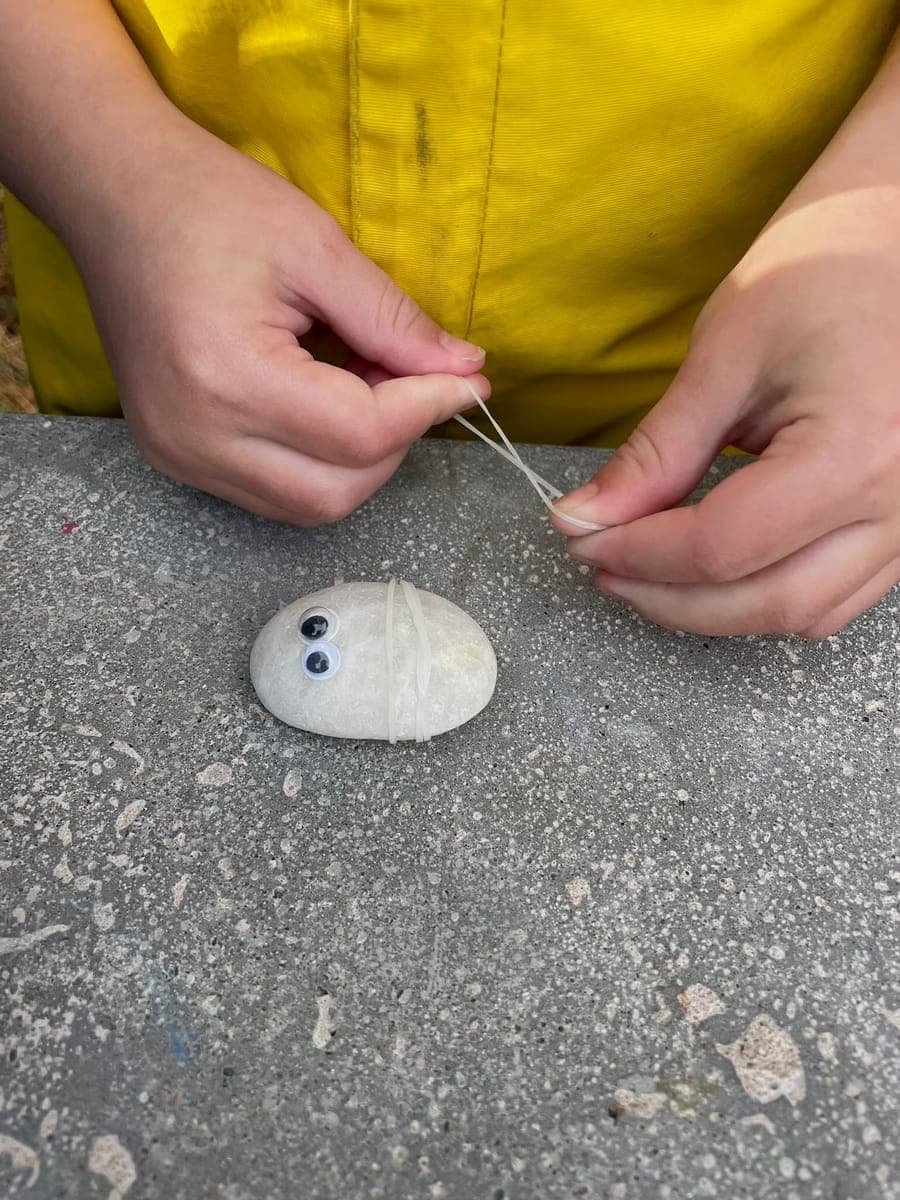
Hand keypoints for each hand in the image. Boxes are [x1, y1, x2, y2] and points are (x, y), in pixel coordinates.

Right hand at [70, 119, 487, 524]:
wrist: (111, 195)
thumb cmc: (207, 203)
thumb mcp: (316, 247)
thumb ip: (394, 321)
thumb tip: (464, 370)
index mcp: (228, 378)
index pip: (359, 436)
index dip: (428, 408)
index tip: (469, 379)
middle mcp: (196, 437)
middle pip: (336, 492)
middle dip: (396, 442)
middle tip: (414, 377)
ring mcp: (179, 455)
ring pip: (307, 505)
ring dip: (360, 459)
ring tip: (368, 385)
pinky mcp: (174, 456)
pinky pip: (271, 491)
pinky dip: (319, 462)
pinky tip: (327, 403)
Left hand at [552, 187, 899, 636]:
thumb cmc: (827, 268)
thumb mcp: (726, 355)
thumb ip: (657, 452)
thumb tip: (588, 517)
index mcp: (855, 450)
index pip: (722, 547)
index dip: (638, 554)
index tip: (581, 536)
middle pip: (764, 600)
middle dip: (668, 597)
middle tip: (601, 562)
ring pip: (804, 613)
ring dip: (717, 609)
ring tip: (649, 569)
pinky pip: (836, 595)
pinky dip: (766, 595)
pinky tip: (716, 566)